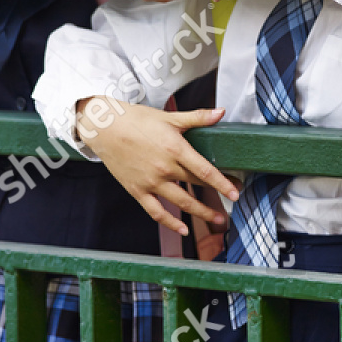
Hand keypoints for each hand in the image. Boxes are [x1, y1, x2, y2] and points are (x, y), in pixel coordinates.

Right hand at [74, 97, 238, 237]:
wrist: (105, 128)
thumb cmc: (137, 120)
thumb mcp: (170, 117)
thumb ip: (197, 117)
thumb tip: (221, 112)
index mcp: (175, 148)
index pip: (204, 170)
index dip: (222, 183)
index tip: (236, 192)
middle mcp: (164, 168)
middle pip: (196, 186)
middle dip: (217, 195)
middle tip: (232, 202)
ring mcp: (150, 182)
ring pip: (181, 203)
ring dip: (201, 213)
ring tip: (216, 220)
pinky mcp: (137, 190)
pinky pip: (156, 211)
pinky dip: (170, 223)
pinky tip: (184, 229)